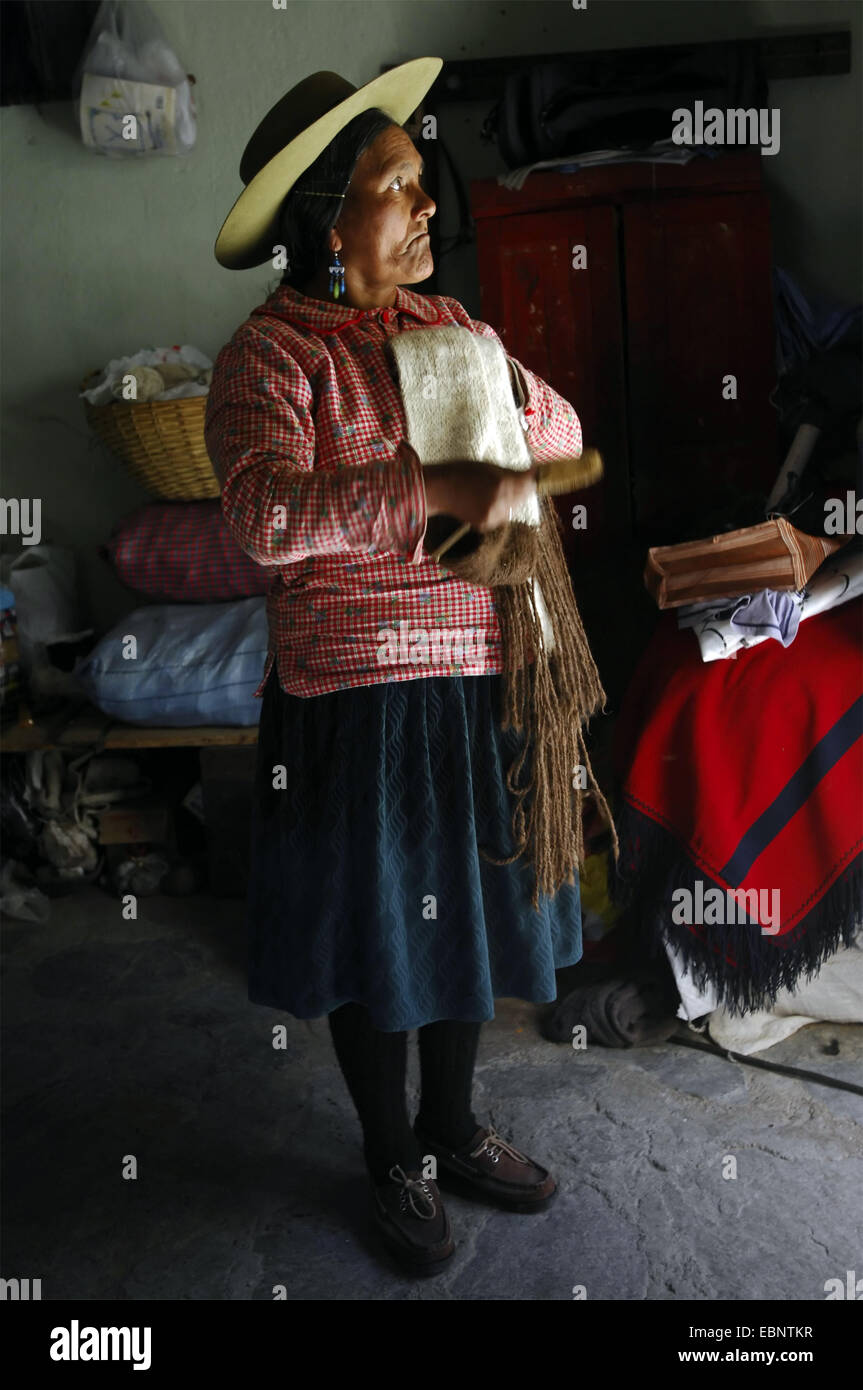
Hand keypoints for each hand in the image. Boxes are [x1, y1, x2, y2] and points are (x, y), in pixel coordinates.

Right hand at [422, 461, 537, 531]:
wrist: (440, 489)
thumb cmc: (462, 472)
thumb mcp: (490, 466)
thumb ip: (511, 473)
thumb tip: (532, 473)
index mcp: (502, 485)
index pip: (528, 484)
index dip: (532, 478)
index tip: (533, 473)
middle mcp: (499, 503)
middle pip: (523, 497)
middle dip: (521, 489)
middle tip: (512, 480)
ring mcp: (492, 516)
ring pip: (513, 508)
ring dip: (510, 500)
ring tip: (493, 490)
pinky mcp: (486, 524)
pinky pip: (501, 516)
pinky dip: (498, 509)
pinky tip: (486, 501)